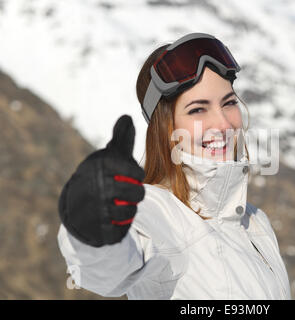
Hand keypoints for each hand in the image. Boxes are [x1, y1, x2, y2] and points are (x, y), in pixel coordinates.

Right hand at [58, 115, 144, 246]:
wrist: (75, 204)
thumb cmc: (99, 175)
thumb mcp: (109, 155)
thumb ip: (121, 138)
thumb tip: (127, 117)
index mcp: (103, 165)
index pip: (137, 172)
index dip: (136, 174)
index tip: (127, 174)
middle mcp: (99, 186)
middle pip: (138, 193)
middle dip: (135, 193)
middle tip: (124, 191)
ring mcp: (97, 209)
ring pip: (130, 212)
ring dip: (127, 209)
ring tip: (116, 203)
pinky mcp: (98, 230)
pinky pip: (120, 230)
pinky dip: (119, 226)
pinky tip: (110, 218)